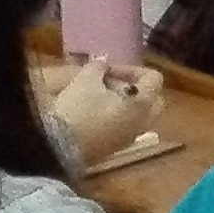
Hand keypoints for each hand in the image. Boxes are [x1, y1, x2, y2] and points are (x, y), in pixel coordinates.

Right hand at [46, 58, 163, 161]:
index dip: (132, 69)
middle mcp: (142, 123)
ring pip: (138, 116)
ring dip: (124, 103)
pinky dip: (116, 117)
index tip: (109, 70)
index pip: (154, 79)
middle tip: (109, 82)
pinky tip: (92, 113)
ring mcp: (129, 139)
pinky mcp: (114, 150)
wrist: (58, 149)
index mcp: (143, 104)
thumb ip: (98, 67)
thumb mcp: (85, 81)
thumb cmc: (77, 110)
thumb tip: (103, 62)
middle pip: (152, 99)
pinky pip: (124, 128)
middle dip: (134, 87)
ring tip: (97, 96)